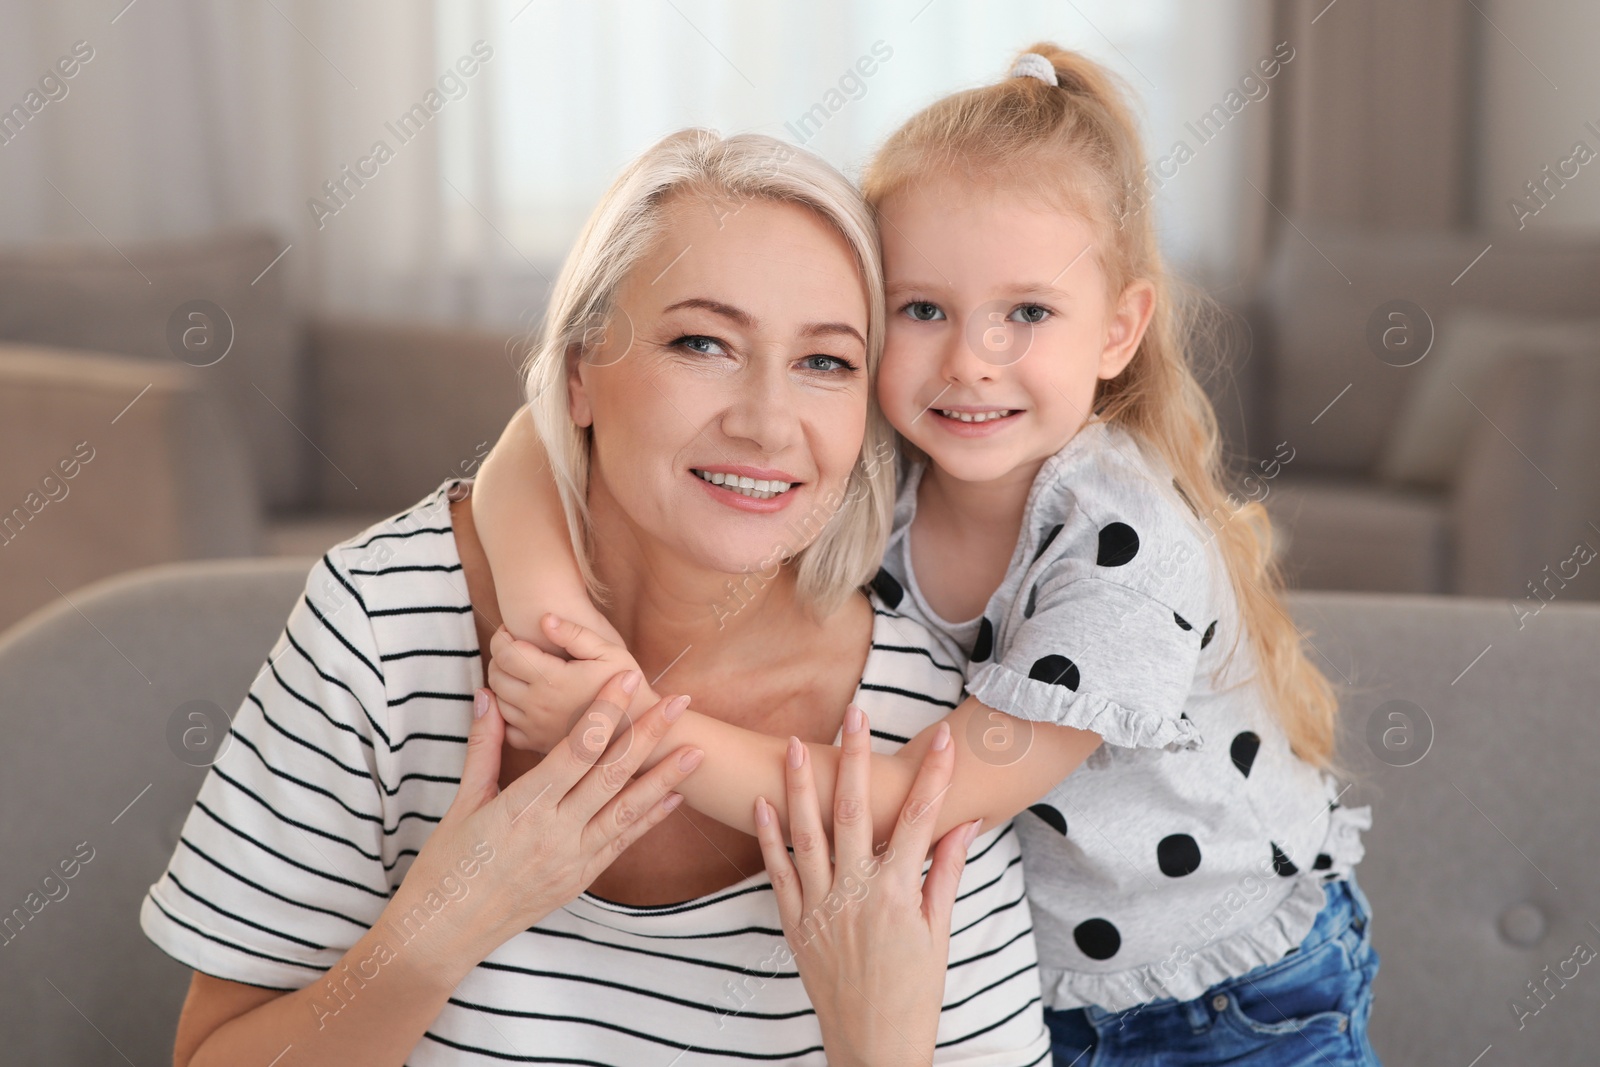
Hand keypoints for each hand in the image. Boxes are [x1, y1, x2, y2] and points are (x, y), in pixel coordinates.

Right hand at [398, 671, 701, 983]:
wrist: (445, 932)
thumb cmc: (446, 865)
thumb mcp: (462, 802)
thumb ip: (483, 747)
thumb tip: (488, 696)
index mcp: (522, 806)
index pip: (575, 748)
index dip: (606, 711)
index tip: (629, 679)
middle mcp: (553, 832)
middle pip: (611, 774)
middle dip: (648, 735)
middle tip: (680, 702)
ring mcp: (571, 859)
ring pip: (627, 810)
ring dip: (664, 778)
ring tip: (696, 750)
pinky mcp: (580, 879)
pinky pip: (621, 843)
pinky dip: (650, 818)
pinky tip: (675, 797)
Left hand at [488, 614, 647, 751]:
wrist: (637, 728)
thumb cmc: (625, 685)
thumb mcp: (609, 652)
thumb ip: (575, 634)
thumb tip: (545, 618)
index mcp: (553, 679)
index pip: (505, 654)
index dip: (502, 637)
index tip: (511, 631)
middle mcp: (538, 705)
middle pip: (495, 675)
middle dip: (499, 657)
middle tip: (515, 648)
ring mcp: (535, 727)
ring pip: (496, 700)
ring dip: (501, 682)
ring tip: (519, 671)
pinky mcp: (537, 744)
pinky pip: (505, 727)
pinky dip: (504, 711)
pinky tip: (521, 699)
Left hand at [754, 707, 979, 1066]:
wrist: (875, 1044)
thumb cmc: (915, 991)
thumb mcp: (939, 931)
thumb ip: (946, 872)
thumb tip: (964, 823)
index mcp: (899, 893)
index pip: (919, 819)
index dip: (932, 775)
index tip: (940, 738)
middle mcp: (857, 893)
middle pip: (855, 811)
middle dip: (855, 758)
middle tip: (856, 714)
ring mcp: (821, 907)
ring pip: (807, 833)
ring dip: (800, 785)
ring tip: (794, 745)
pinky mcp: (796, 923)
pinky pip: (777, 872)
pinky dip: (768, 837)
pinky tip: (763, 802)